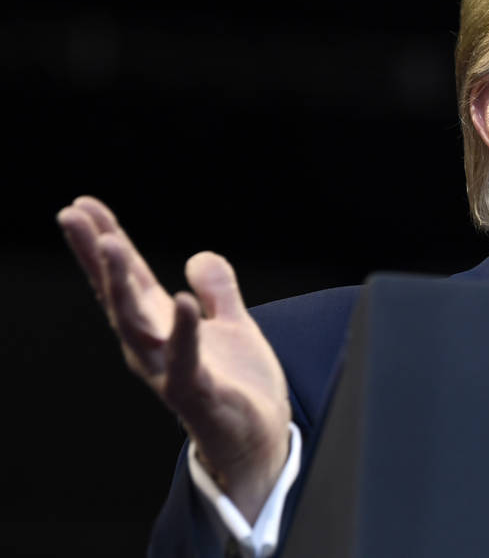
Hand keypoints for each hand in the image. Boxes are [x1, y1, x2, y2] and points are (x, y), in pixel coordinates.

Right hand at [57, 196, 290, 522]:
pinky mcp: (196, 393)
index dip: (105, 241)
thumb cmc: (239, 385)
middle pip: (118, 294)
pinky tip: (181, 300)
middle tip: (73, 216)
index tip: (82, 205)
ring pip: (136, 324)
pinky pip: (184, 360)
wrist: (258, 439)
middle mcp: (154, 347)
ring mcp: (168, 370)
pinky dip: (183, 331)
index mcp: (161, 326)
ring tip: (112, 244)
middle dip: (96, 256)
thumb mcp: (234, 325)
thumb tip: (198, 257)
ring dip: (122, 284)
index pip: (128, 277)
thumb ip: (218, 291)